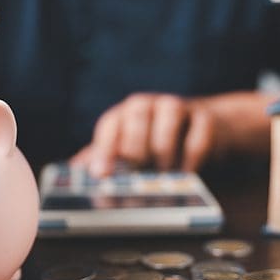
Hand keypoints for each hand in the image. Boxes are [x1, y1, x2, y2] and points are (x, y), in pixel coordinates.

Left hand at [71, 94, 218, 176]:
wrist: (206, 127)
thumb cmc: (158, 141)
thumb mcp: (130, 147)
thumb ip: (103, 156)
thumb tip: (73, 171)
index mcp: (125, 113)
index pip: (110, 124)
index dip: (104, 149)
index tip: (101, 174)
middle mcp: (149, 105)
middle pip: (137, 115)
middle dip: (135, 148)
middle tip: (137, 172)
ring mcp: (178, 107)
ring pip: (168, 119)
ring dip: (164, 151)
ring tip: (164, 175)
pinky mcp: (205, 118)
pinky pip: (197, 136)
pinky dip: (191, 159)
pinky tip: (187, 174)